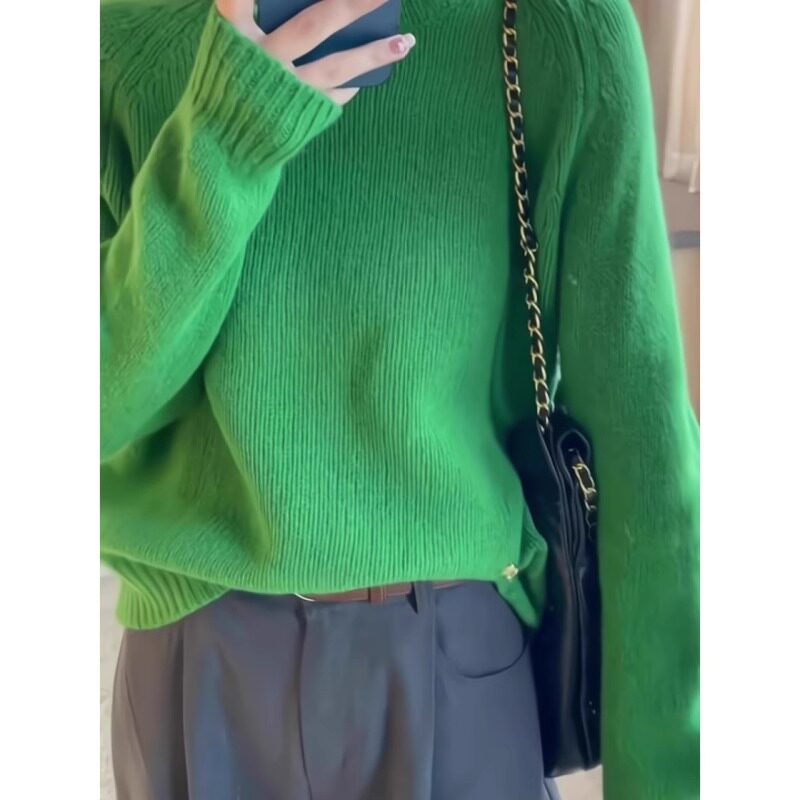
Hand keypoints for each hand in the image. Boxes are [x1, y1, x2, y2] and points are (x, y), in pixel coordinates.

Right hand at [216, 0, 415, 104]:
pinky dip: (356, 81)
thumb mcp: (230, 48)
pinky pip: (337, 95)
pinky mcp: (302, 117)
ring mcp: (287, 92)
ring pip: (338, 67)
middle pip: (315, 24)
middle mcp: (264, 62)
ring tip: (406, 41)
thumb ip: (255, 23)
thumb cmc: (233, 82)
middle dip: (354, 5)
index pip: (238, 2)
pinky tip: (379, 66)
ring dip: (375, 53)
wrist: (225, 148)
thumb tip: (312, 10)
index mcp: (236, 38)